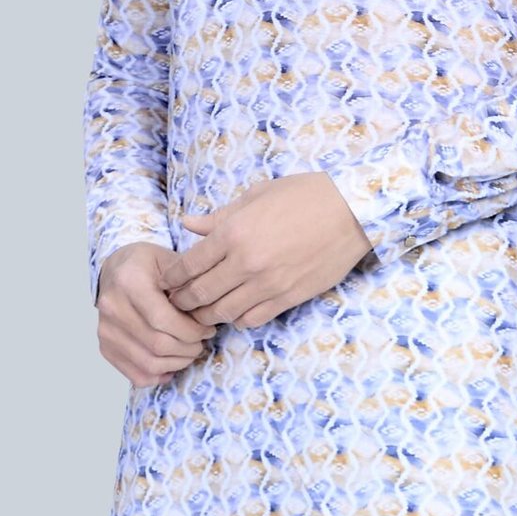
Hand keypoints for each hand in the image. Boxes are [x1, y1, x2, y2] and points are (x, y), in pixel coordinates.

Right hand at [95, 242, 214, 387]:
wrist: (116, 269)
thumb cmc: (147, 265)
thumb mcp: (170, 262)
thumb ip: (189, 285)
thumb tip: (208, 314)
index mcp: (129, 282)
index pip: (164, 320)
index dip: (192, 331)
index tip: (207, 330)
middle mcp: (112, 307)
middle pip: (158, 345)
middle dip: (189, 349)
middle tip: (201, 342)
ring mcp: (106, 330)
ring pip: (149, 364)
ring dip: (177, 363)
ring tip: (189, 351)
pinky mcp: (105, 347)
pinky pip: (136, 375)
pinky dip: (159, 375)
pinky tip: (171, 364)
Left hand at [164, 174, 374, 329]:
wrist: (350, 211)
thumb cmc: (303, 195)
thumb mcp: (256, 196)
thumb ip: (219, 217)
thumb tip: (188, 224)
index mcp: (234, 232)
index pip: (189, 264)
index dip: (172, 278)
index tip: (166, 283)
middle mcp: (246, 262)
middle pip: (200, 294)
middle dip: (182, 302)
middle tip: (176, 304)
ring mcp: (268, 283)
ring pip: (223, 312)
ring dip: (207, 316)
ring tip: (200, 313)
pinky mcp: (288, 297)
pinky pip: (252, 318)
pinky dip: (238, 319)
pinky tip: (234, 313)